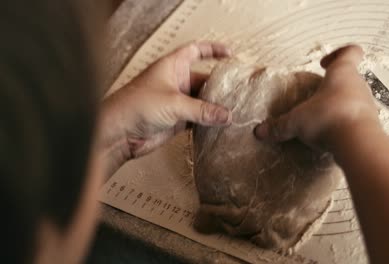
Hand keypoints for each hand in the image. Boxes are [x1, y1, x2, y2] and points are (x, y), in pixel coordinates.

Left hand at [98, 42, 231, 173]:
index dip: (212, 50)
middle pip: (204, 80)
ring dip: (215, 106)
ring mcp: (176, 102)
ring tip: (233, 110)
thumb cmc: (135, 107)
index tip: (230, 54)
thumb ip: (202, 110)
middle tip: (237, 92)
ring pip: (202, 101)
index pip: (195, 51)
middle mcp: (175, 82)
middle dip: (219, 85)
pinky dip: (209, 121)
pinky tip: (220, 125)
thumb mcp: (174, 103)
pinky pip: (198, 118)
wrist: (119, 133)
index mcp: (172, 67)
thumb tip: (226, 115)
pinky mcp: (177, 120)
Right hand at [254, 45, 379, 147]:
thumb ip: (279, 126)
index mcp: (342, 73)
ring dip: (340, 104)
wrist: (359, 143)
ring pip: (354, 98)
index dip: (338, 54)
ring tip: (321, 118)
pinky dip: (345, 122)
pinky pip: (357, 118)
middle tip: (315, 96)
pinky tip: (331, 134)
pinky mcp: (370, 124)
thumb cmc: (329, 118)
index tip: (323, 64)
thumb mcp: (297, 121)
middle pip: (349, 77)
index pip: (350, 52)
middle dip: (332, 86)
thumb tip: (260, 132)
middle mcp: (358, 85)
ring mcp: (367, 105)